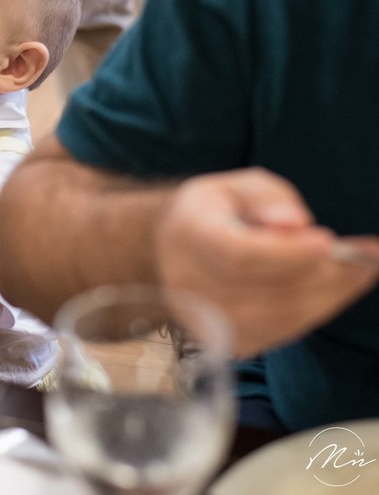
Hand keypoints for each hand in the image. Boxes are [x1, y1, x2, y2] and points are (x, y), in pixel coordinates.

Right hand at [155, 168, 378, 357]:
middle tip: (365, 255)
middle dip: (326, 275)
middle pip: (268, 291)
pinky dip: (317, 310)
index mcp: (189, 236)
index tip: (327, 240)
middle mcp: (190, 284)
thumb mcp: (236, 186)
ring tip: (360, 269)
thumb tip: (295, 223)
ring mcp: (207, 320)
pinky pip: (284, 332)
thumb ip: (268, 197)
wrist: (171, 250)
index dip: (285, 253)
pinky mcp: (227, 342)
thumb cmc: (214, 214)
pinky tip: (332, 288)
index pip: (238, 255)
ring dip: (331, 295)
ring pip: (283, 318)